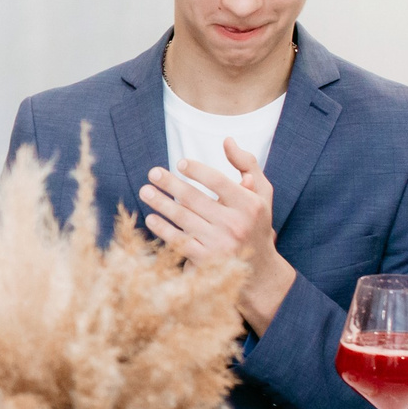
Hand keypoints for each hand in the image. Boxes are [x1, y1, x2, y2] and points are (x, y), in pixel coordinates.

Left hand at [137, 139, 296, 332]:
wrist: (259, 268)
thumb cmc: (256, 222)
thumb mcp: (262, 193)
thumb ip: (247, 164)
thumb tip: (227, 140)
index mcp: (249, 205)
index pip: (218, 181)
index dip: (197, 170)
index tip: (180, 163)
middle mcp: (235, 224)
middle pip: (195, 199)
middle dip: (170, 184)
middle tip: (153, 173)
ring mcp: (219, 244)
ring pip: (183, 219)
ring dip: (160, 203)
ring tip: (145, 191)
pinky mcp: (206, 260)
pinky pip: (179, 241)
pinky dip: (163, 229)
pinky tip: (151, 218)